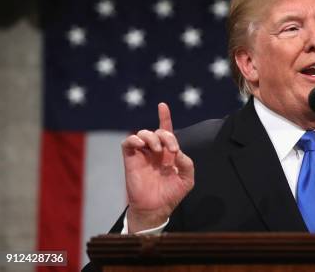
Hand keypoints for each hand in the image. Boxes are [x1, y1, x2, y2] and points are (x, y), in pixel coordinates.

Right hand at [121, 102, 193, 232]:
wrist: (156, 209)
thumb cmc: (171, 194)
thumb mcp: (187, 179)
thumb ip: (187, 163)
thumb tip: (177, 152)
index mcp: (168, 153)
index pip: (166, 130)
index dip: (165, 117)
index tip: (162, 105)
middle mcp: (155, 151)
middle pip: (158, 131)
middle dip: (166, 135)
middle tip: (171, 150)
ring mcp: (142, 155)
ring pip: (143, 133)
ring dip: (152, 137)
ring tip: (157, 149)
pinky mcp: (131, 160)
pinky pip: (128, 143)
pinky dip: (134, 139)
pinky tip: (142, 145)